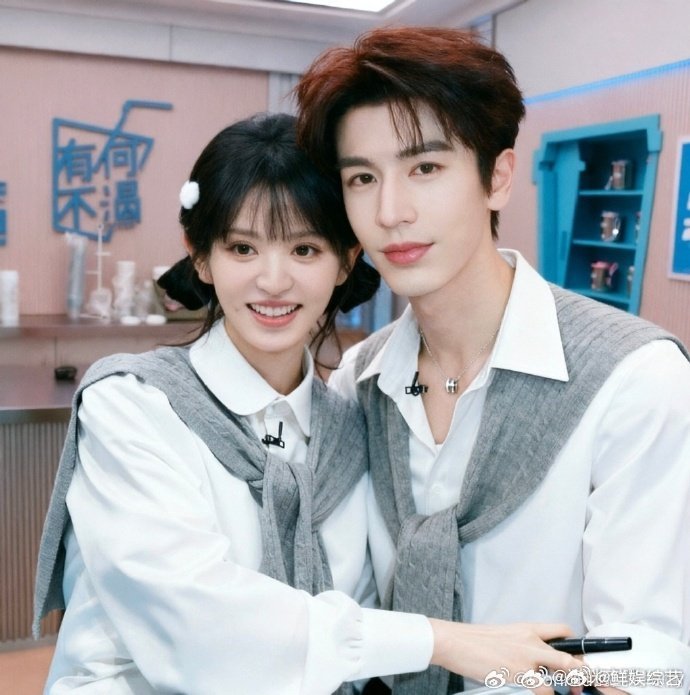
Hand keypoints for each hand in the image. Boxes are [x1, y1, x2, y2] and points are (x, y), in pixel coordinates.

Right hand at [428, 620, 581, 694]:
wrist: (456, 641)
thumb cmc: (475, 641)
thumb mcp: (504, 635)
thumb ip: (523, 645)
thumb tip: (536, 660)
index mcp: (527, 628)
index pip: (562, 630)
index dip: (575, 646)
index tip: (580, 658)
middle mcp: (530, 641)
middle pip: (568, 655)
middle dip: (582, 671)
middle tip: (584, 682)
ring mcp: (526, 658)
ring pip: (561, 673)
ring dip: (566, 686)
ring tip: (568, 692)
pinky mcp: (518, 674)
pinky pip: (544, 690)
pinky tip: (541, 694)